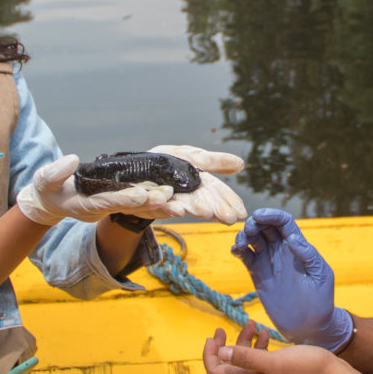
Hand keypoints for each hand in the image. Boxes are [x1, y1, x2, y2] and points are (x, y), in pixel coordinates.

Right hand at [16, 154, 171, 224]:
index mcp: (86, 204)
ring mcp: (112, 206)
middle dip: (151, 205)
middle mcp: (104, 207)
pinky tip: (175, 198)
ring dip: (159, 207)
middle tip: (171, 201)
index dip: (124, 198)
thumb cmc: (48, 190)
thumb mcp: (45, 181)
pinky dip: (156, 202)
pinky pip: (140, 203)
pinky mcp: (118, 201)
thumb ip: (56, 172)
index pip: (108, 201)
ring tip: (181, 205)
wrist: (52, 202)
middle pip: (130, 207)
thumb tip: (72, 160)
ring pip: (139, 208)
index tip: (141, 194)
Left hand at [126, 145, 246, 224]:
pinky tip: (177, 209)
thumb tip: (241, 164)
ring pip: (182, 206)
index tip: (242, 212)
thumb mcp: (191, 157)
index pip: (218, 193)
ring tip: (206, 212)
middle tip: (228, 217)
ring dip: (194, 209)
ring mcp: (166, 200)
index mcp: (197, 184)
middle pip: (203, 202)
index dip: (230, 202)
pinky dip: (167, 207)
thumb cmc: (164, 162)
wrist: (130, 168)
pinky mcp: (147, 203)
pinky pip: (157, 205)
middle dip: (215, 209)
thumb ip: (213, 162)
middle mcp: (184, 195)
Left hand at [203, 322, 348, 373]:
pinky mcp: (279, 373)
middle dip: (223, 346)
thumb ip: (247, 358)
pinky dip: (259, 345)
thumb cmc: (308, 370)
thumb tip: (222, 353)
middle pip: (228, 366)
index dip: (209, 356)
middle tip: (223, 328)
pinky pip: (261, 359)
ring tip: (253, 324)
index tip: (213, 337)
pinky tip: (266, 334)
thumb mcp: (275, 362)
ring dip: (244, 341)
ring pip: (245, 360)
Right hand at [231, 208, 352, 350]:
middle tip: (250, 229)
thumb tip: (293, 238)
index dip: (272, 215)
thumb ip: (309, 255)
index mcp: (298, 247)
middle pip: (265, 227)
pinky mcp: (258, 275)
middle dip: (255, 222)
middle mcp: (282, 250)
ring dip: (244, 235)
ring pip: (253, 239)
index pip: (284, 222)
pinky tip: (236, 251)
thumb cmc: (322, 300)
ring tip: (241, 243)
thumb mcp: (321, 276)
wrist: (310, 326)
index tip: (259, 215)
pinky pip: (246, 257)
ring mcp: (269, 262)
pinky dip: (238, 250)